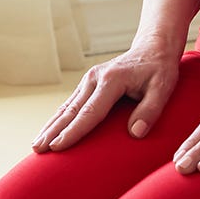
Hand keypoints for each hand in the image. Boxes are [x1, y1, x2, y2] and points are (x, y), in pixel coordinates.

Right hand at [32, 41, 180, 151]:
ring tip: (36, 145)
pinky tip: (49, 131)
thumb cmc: (159, 70)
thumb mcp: (163, 88)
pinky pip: (70, 104)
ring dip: (50, 126)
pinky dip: (57, 119)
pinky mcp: (88, 84)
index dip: (73, 131)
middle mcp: (94, 78)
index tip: (58, 147)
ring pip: (66, 107)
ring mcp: (88, 80)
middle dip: (53, 131)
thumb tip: (135, 133)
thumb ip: (150, 110)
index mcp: (111, 80)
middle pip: (70, 110)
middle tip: (38, 149)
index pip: (89, 111)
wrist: (152, 48)